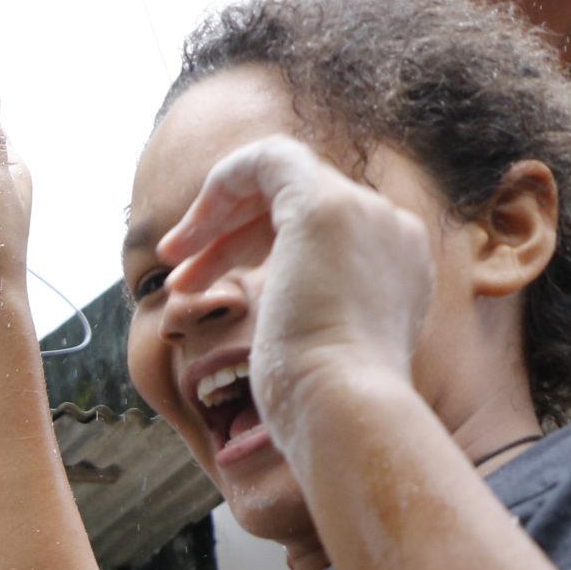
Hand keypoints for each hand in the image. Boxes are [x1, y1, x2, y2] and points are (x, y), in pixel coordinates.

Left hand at [156, 132, 432, 447]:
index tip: (205, 289)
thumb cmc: (321, 408)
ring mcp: (364, 212)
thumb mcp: (318, 359)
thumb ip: (307, 324)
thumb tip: (283, 333)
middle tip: (179, 283)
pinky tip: (186, 233)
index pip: (322, 232)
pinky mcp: (323, 207)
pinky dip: (220, 184)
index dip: (255, 249)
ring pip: (279, 180)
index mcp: (396, 266)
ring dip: (213, 221)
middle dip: (227, 237)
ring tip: (174, 277)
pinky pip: (267, 159)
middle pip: (297, 205)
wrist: (343, 410)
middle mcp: (390, 230)